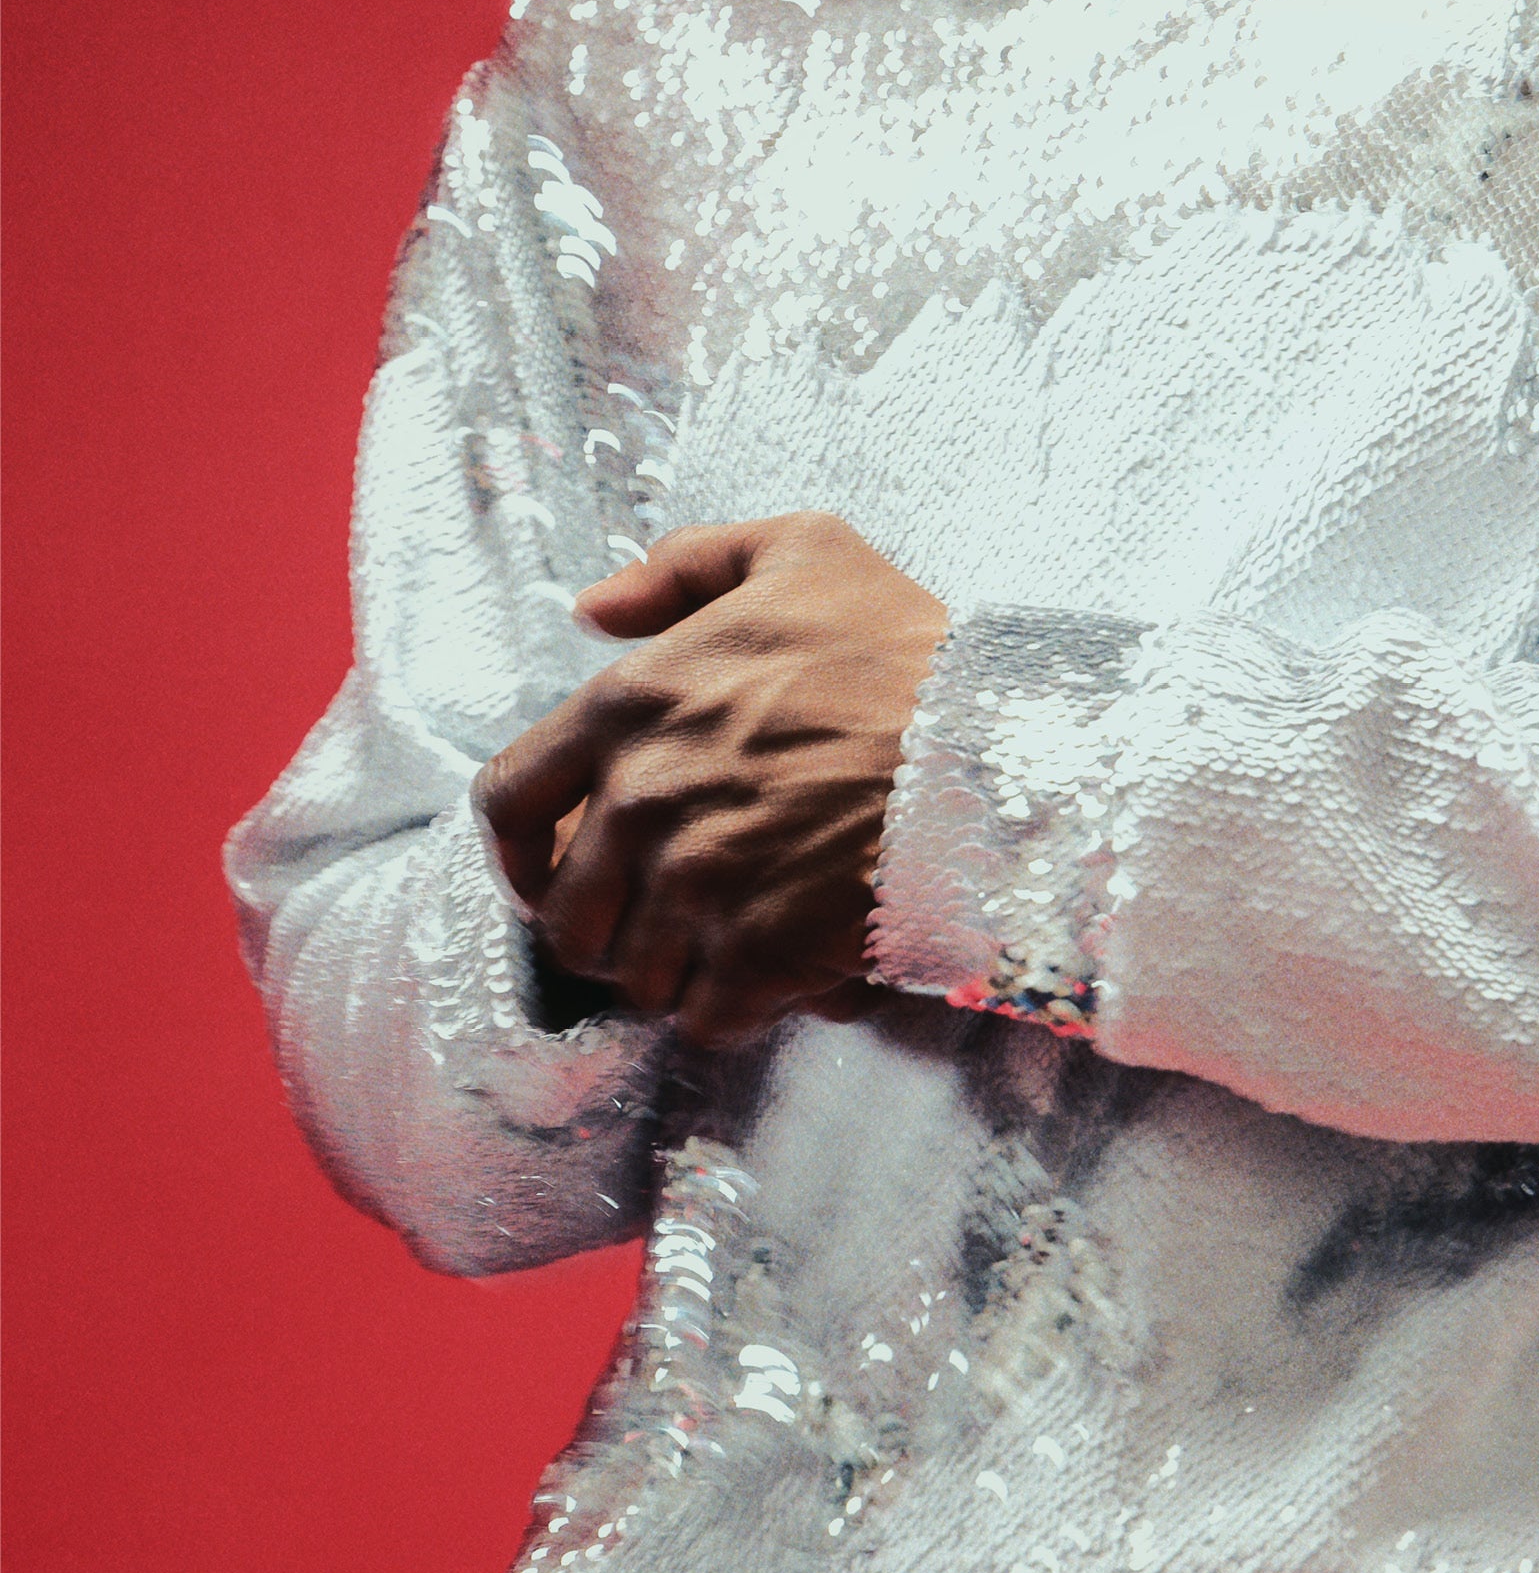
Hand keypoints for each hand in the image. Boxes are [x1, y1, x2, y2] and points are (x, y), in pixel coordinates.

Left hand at [473, 513, 949, 1048]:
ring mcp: (697, 883)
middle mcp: (642, 799)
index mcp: (630, 704)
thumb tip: (591, 611)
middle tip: (655, 922)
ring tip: (727, 950)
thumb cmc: (907, 649)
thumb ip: (682, 567)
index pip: (506, 802)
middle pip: (564, 913)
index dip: (520, 850)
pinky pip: (706, 1019)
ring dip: (672, 973)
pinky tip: (777, 979)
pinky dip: (737, 1012)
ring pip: (632, 976)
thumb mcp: (802, 553)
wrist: (999, 746)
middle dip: (603, 928)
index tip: (555, 866)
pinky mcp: (759, 953)